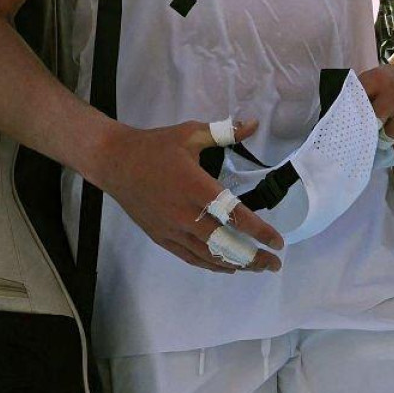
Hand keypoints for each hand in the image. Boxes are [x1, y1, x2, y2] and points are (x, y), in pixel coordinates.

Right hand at [90, 119, 282, 273]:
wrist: (115, 162)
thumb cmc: (156, 146)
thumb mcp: (190, 133)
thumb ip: (224, 132)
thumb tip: (253, 124)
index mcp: (196, 187)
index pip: (234, 215)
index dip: (259, 232)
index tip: (278, 242)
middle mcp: (185, 213)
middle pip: (224, 244)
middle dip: (252, 258)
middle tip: (273, 264)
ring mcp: (171, 229)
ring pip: (208, 256)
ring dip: (234, 265)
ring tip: (255, 267)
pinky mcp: (161, 237)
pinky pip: (190, 257)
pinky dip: (210, 264)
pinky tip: (226, 266)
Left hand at [359, 54, 393, 155]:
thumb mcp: (384, 77)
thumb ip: (366, 94)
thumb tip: (348, 124)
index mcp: (379, 78)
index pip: (355, 105)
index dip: (354, 116)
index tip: (355, 121)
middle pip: (371, 125)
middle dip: (374, 127)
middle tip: (381, 124)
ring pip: (388, 138)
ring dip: (391, 137)